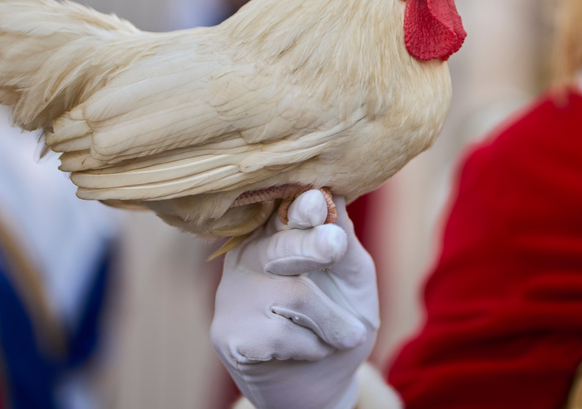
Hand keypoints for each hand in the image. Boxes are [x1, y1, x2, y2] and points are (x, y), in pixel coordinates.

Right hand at [211, 192, 378, 408]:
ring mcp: (234, 292)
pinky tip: (309, 350)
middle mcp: (252, 254)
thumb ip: (344, 242)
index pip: (288, 210)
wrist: (322, 382)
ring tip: (345, 334)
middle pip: (284, 244)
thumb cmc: (340, 318)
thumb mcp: (353, 278)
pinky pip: (281, 334)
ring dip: (332, 321)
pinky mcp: (228, 332)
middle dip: (313, 246)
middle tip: (335, 245)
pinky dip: (312, 346)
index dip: (302, 206)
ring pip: (294, 295)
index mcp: (281, 232)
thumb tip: (337, 199)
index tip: (317, 201)